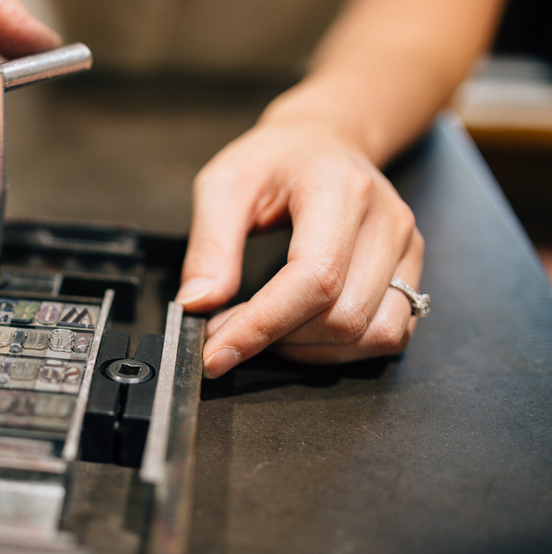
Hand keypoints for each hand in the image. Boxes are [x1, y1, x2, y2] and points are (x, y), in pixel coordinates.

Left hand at [176, 121, 423, 377]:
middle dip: (278, 340)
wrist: (323, 143)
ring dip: (309, 351)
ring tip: (264, 332)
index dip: (262, 326)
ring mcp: (407, 249)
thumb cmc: (273, 160)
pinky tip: (299, 333)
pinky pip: (390, 335)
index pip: (314, 279)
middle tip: (227, 333)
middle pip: (343, 316)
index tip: (217, 353)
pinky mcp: (411, 273)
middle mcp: (387, 221)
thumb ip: (210, 245)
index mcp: (341, 190)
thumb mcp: (223, 185)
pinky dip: (340, 350)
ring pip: (371, 334)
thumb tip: (198, 304)